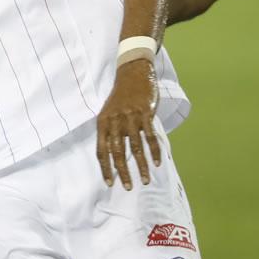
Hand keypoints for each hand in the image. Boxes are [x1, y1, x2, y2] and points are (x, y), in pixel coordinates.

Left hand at [96, 60, 161, 190]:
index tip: (110, 183)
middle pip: (117, 152)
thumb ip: (110, 132)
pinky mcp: (145, 113)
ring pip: (135, 147)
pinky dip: (154, 151)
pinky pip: (150, 136)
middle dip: (123, 172)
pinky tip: (157, 163)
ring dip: (141, 166)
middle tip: (128, 187)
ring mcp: (131, 116)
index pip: (101, 150)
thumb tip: (112, 156)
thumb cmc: (120, 96)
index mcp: (103, 122)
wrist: (133, 72)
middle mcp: (115, 121)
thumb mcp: (108, 112)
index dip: (105, 168)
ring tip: (145, 180)